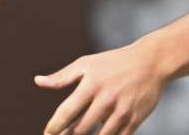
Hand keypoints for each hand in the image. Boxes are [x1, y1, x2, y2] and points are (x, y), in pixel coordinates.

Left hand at [35, 43, 167, 134]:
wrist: (150, 62)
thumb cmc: (113, 62)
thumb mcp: (86, 63)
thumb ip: (62, 77)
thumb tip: (38, 81)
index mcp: (92, 84)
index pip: (67, 111)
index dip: (55, 126)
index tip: (47, 133)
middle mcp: (106, 99)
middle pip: (81, 129)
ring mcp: (122, 111)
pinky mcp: (134, 120)